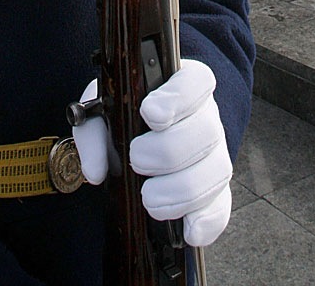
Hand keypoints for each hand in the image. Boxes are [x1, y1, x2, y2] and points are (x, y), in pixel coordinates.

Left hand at [71, 61, 231, 246]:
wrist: (138, 141)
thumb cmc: (125, 119)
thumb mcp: (103, 111)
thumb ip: (93, 131)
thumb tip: (96, 169)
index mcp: (183, 86)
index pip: (195, 82)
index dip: (178, 98)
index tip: (150, 113)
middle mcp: (206, 118)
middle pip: (206, 131)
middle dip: (169, 151)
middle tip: (138, 160)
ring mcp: (214, 155)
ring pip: (215, 171)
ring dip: (181, 190)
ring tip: (150, 199)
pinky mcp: (216, 192)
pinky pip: (221, 208)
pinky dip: (206, 221)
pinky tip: (187, 230)